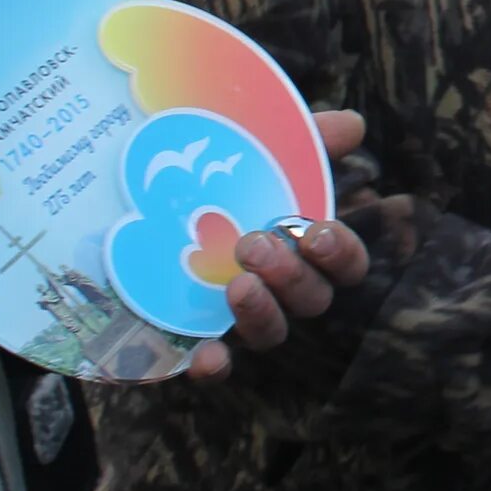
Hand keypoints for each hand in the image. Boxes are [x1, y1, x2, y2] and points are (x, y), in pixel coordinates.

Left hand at [187, 108, 372, 382]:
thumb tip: (353, 124)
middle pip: (312, 299)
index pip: (345, 264)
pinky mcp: (194, 337)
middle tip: (254, 246)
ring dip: (264, 313)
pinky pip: (217, 365)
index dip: (340, 254)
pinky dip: (216, 364)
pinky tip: (206, 356)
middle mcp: (279, 286)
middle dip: (291, 276)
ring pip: (272, 333)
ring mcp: (238, 314)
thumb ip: (304, 139)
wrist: (137, 193)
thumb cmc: (217, 173)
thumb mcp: (259, 147)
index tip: (315, 234)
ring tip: (237, 287)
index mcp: (301, 245)